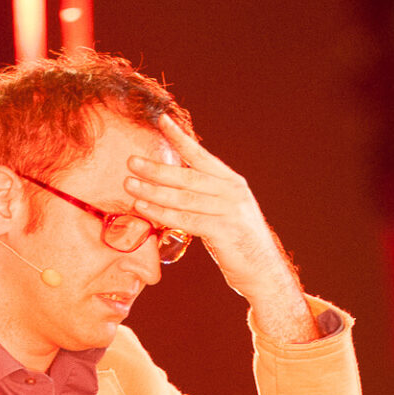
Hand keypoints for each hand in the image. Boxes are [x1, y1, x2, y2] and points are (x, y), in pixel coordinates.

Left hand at [123, 123, 314, 341]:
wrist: (264, 273)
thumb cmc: (238, 245)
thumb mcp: (225, 213)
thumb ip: (206, 198)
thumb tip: (175, 188)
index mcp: (231, 182)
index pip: (201, 155)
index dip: (180, 138)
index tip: (161, 121)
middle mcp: (232, 191)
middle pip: (187, 176)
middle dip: (157, 169)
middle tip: (131, 162)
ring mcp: (229, 210)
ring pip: (183, 197)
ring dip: (153, 191)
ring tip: (130, 185)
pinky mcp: (223, 231)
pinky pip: (186, 219)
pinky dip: (162, 213)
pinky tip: (144, 208)